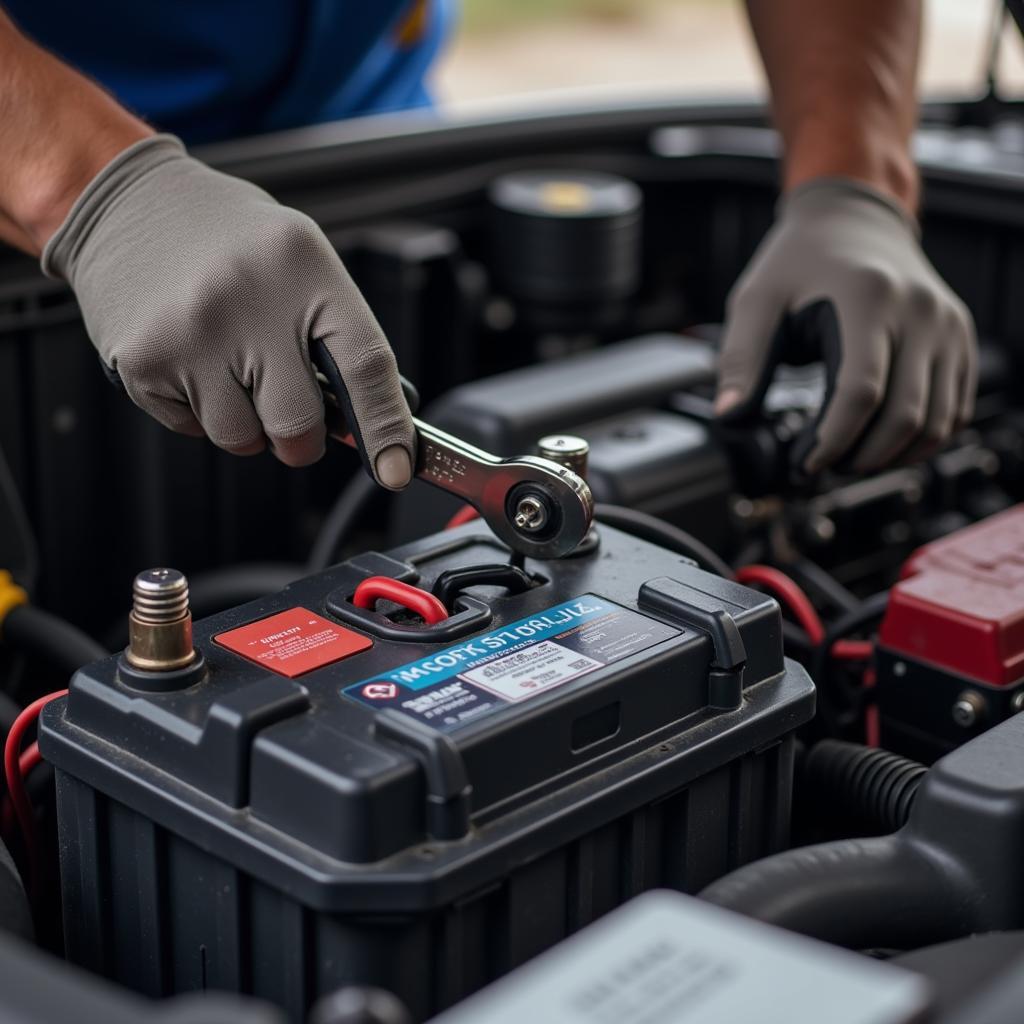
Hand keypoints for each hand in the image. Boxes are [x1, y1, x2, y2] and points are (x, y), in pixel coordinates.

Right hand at [42, 135, 414, 486]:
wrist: (129, 202)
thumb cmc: (231, 241)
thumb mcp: (301, 263)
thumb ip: (337, 337)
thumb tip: (378, 428)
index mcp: (305, 267)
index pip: (364, 366)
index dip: (385, 428)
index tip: (395, 470)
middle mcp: (249, 298)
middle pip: (297, 423)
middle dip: (300, 439)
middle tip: (290, 416)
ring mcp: (192, 331)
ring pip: (242, 437)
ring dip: (245, 425)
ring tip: (229, 368)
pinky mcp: (144, 358)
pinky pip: (192, 429)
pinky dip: (198, 412)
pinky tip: (191, 361)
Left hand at [714, 179, 977, 474]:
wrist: (852, 220)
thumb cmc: (800, 260)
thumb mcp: (756, 300)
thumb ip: (742, 359)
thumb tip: (731, 418)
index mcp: (868, 298)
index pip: (860, 391)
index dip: (831, 440)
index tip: (803, 463)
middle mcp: (920, 312)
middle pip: (904, 415)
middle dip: (860, 457)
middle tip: (821, 467)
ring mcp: (947, 326)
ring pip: (937, 421)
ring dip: (892, 457)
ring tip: (848, 460)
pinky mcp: (959, 340)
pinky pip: (955, 409)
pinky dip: (921, 441)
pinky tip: (881, 445)